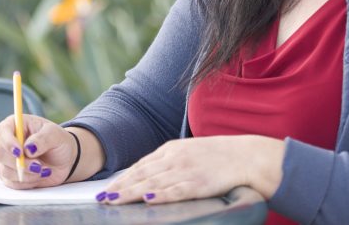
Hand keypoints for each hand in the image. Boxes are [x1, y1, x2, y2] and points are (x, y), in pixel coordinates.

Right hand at [0, 114, 77, 189]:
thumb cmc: (58, 141)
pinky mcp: (10, 176)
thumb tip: (28, 148)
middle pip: (0, 154)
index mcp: (15, 126)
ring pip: (6, 171)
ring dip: (26, 174)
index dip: (7, 142)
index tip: (20, 152)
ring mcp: (6, 161)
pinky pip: (12, 184)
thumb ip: (43, 138)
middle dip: (20, 163)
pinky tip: (40, 176)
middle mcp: (7, 143)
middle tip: (38, 165)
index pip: (2, 132)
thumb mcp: (55, 134)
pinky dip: (28, 182)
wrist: (64, 160)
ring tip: (44, 169)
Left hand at [100, 135, 283, 204]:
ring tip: (115, 200)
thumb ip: (169, 161)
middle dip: (121, 186)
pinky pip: (176, 190)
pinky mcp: (199, 183)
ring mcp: (186, 170)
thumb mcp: (189, 152)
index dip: (123, 177)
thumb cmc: (217, 156)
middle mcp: (175, 157)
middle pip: (142, 174)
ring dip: (132, 192)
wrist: (245, 156)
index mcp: (172, 148)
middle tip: (103, 197)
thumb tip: (147, 175)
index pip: (141, 164)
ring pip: (153, 182)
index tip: (108, 188)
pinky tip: (147, 199)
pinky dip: (160, 195)